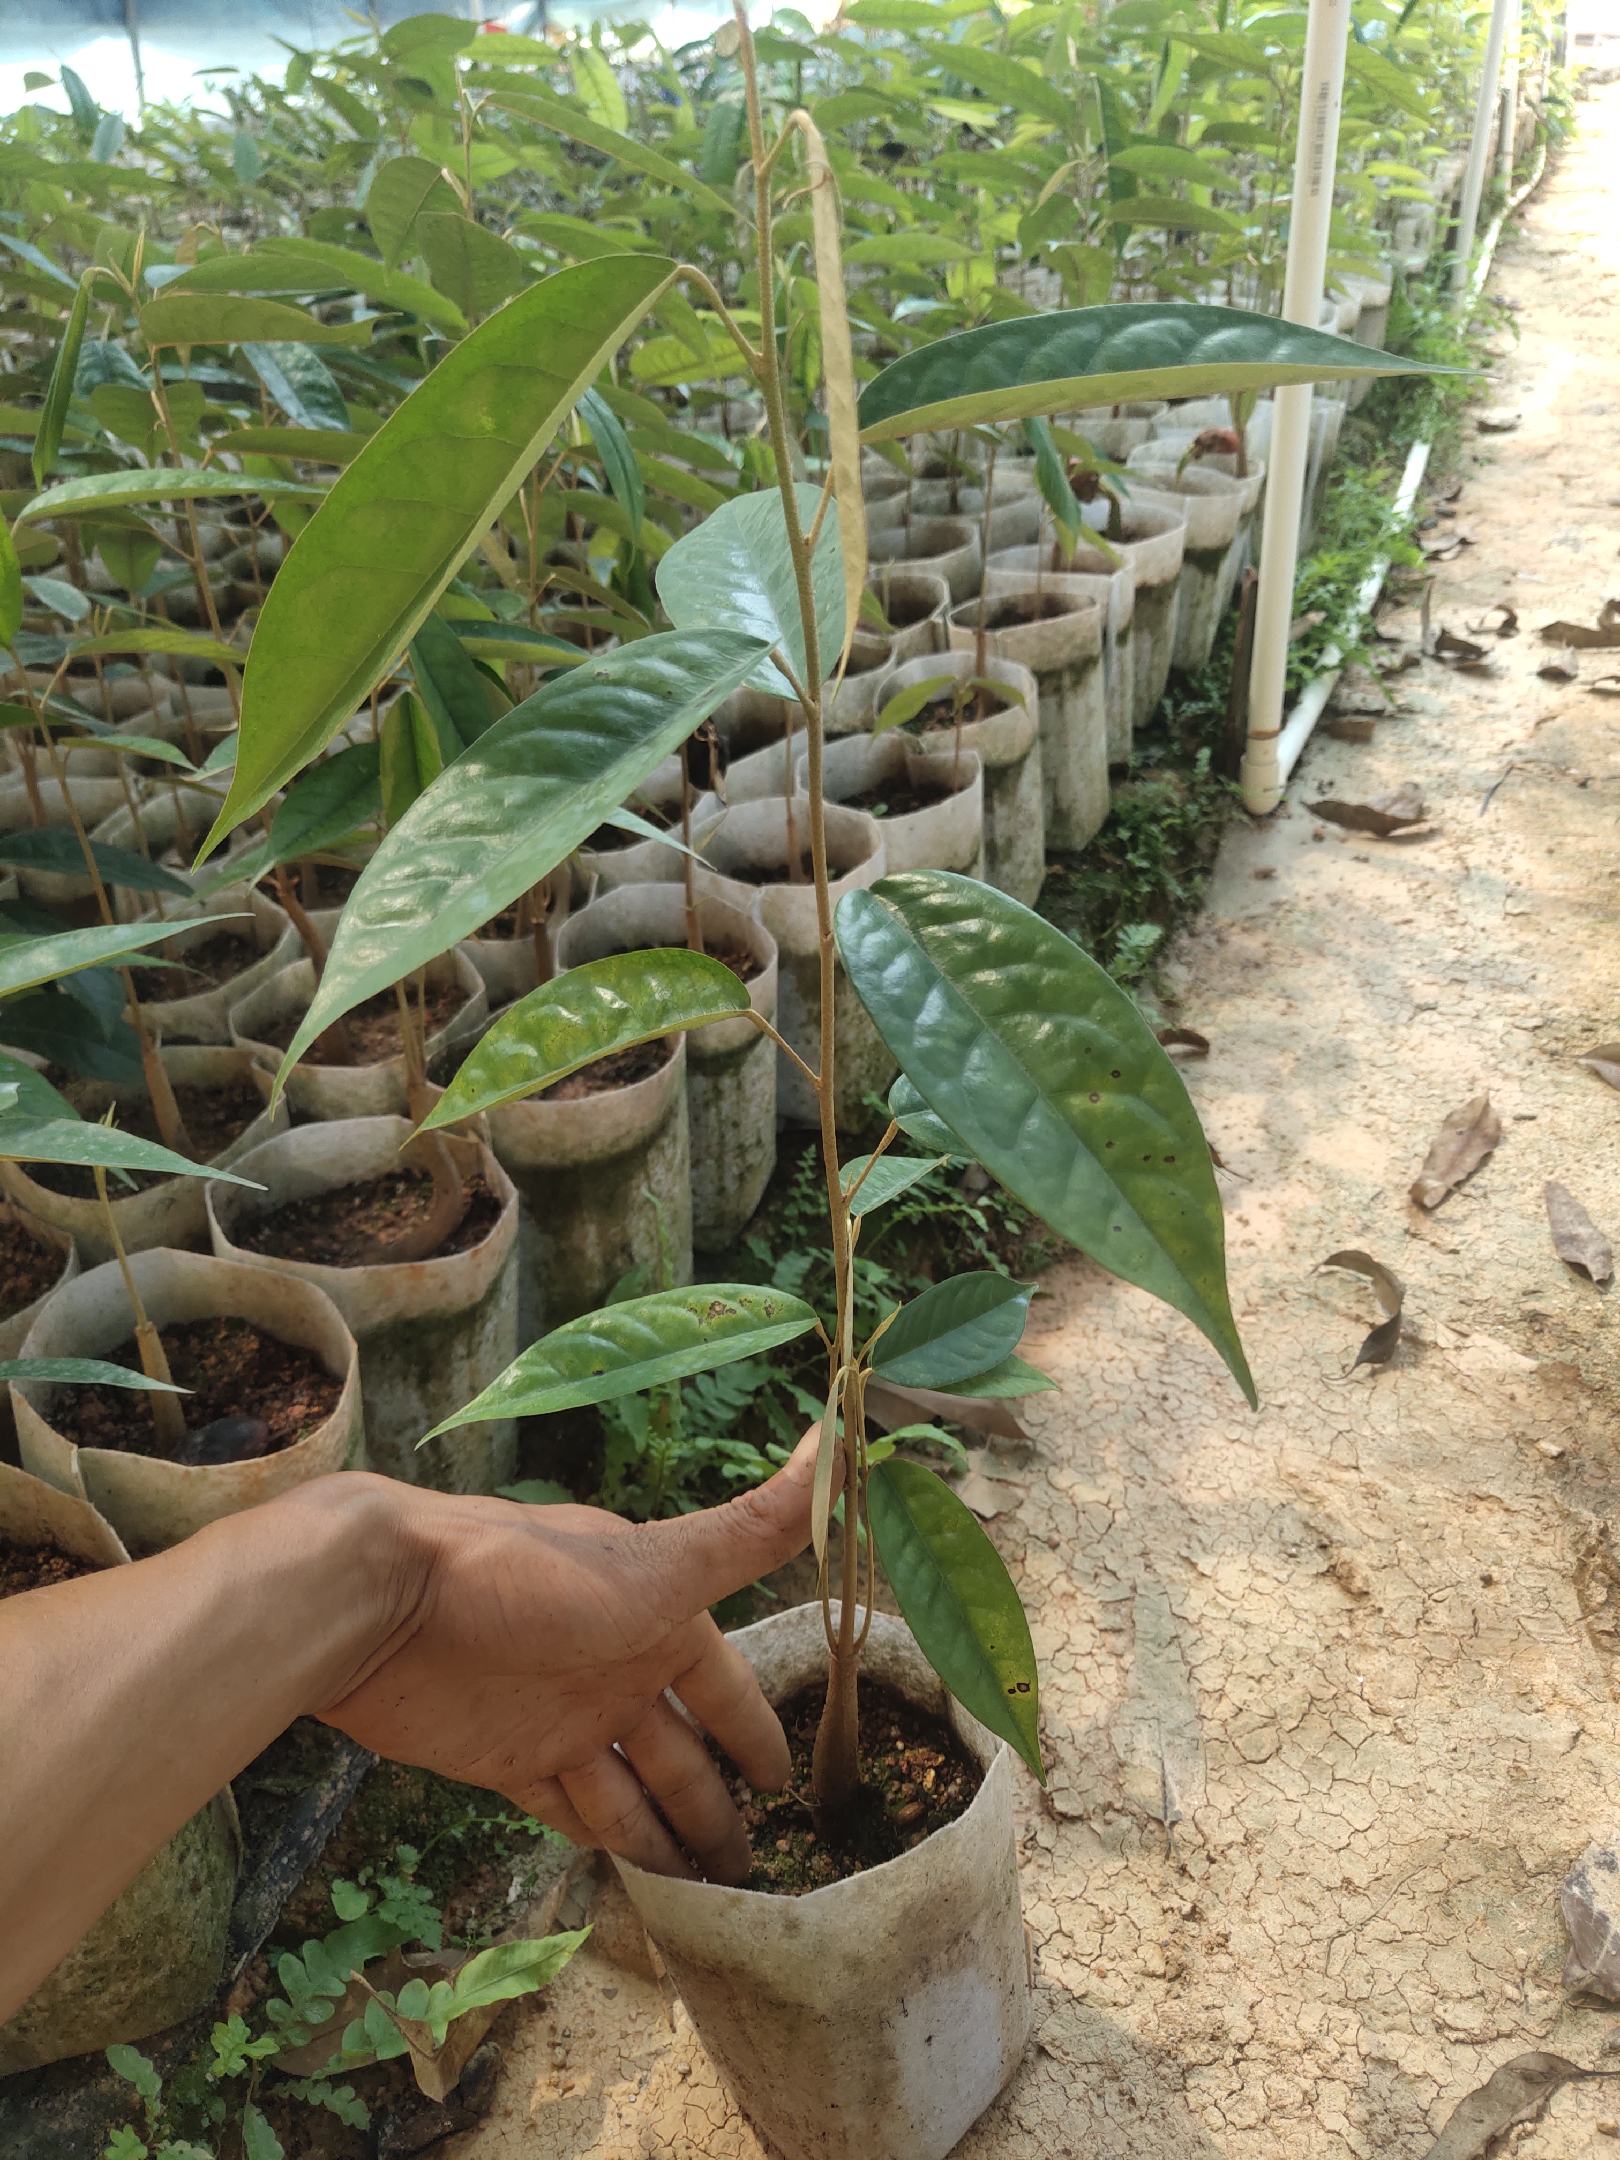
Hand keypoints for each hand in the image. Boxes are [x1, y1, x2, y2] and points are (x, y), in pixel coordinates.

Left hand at [312, 1436, 819, 1885]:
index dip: (755, 1734)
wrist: (385, 1602)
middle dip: (716, 1808)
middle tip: (752, 1879)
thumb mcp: (660, 1563)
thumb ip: (753, 1527)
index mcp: (656, 1616)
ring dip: (665, 1837)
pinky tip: (627, 1874)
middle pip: (679, 1752)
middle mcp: (614, 1666)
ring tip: (704, 1900)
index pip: (725, 1687)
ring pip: (628, 1789)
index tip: (789, 1789)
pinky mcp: (500, 1756)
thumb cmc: (530, 1577)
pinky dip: (601, 1839)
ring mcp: (557, 1714)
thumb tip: (838, 1435)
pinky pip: (567, 1808)